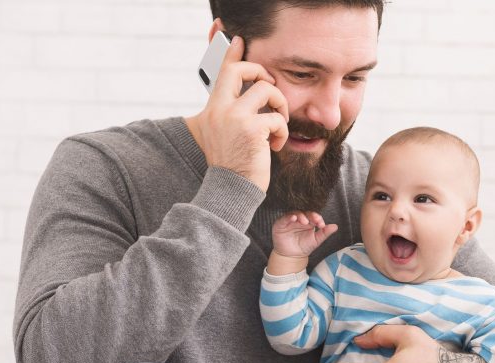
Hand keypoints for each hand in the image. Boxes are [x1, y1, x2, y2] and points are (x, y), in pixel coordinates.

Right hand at [191, 35, 289, 191]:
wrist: (231, 189)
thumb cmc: (233, 164)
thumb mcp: (225, 135)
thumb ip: (231, 114)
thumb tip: (249, 97)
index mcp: (213, 109)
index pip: (222, 73)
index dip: (231, 54)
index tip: (238, 41)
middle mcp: (220, 109)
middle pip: (243, 70)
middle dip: (262, 72)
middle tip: (271, 85)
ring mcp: (235, 117)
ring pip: (266, 90)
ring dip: (280, 106)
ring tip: (278, 123)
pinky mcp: (252, 129)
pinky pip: (277, 118)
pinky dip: (281, 132)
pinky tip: (276, 145)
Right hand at [271, 211, 337, 257]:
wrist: (292, 257)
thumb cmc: (304, 247)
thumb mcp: (316, 240)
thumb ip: (324, 233)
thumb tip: (335, 226)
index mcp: (308, 221)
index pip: (313, 216)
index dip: (317, 218)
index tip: (322, 224)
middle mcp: (299, 219)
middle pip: (305, 213)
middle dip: (310, 216)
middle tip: (315, 220)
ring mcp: (289, 221)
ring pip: (295, 214)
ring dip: (300, 216)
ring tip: (305, 222)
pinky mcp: (280, 224)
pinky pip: (284, 218)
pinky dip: (289, 217)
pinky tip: (294, 218)